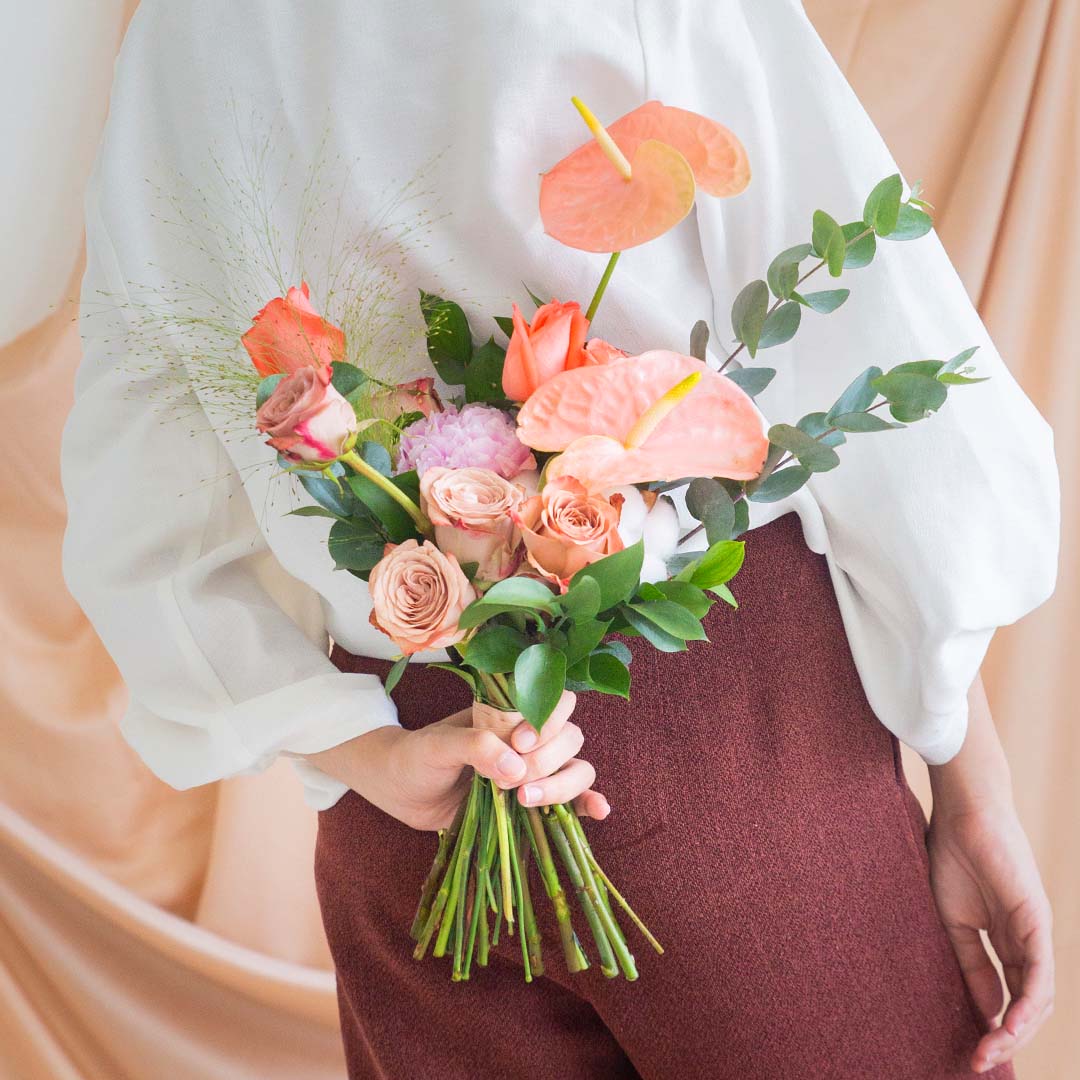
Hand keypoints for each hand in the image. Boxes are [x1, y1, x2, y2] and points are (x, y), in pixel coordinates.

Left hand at [306, 690, 609, 830]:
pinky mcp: (533, 798)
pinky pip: (572, 798)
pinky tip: (597, 811)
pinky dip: (588, 803)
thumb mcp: (438, 745)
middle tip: (510, 780)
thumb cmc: (417, 756)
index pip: (553, 701)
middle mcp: (529, 736)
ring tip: (525, 799)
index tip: (519, 742)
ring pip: (576, 767)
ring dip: (562, 785)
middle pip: (570, 738)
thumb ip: (475, 746)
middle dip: (546, 760)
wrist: (400, 790)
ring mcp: (534, 768)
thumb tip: (515, 767)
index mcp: (509, 710)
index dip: (546, 721)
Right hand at [927, 799, 1053, 1072]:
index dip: (992, 1025)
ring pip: (1039, 996)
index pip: (1008, 994)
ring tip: (992, 1047)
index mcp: (1004, 938)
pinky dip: (1027, 1003)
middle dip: (1006, 1036)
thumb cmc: (951, 854)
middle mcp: (1025, 940)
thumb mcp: (953, 919)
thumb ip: (970, 962)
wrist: (961, 814)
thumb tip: (986, 1011)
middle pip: (1027, 1003)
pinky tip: (1010, 1024)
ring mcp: (1034, 931)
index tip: (971, 1051)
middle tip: (979, 1059)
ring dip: (1019, 1028)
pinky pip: (1039, 973)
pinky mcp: (1036, 921)